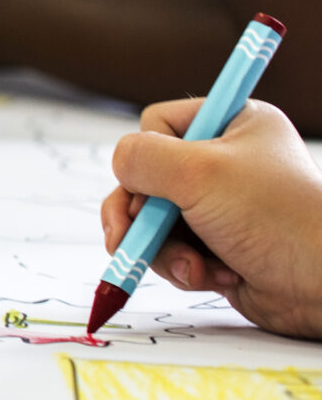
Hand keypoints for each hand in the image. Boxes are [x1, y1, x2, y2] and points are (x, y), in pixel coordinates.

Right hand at [101, 98, 321, 340]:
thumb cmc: (279, 220)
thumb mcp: (200, 172)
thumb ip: (141, 158)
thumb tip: (119, 165)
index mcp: (234, 125)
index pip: (157, 124)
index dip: (149, 155)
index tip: (163, 184)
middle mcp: (226, 163)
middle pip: (145, 177)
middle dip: (140, 214)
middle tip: (132, 236)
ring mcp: (221, 207)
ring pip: (152, 219)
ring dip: (161, 246)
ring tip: (190, 266)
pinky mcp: (219, 246)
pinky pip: (172, 250)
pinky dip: (182, 266)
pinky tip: (212, 276)